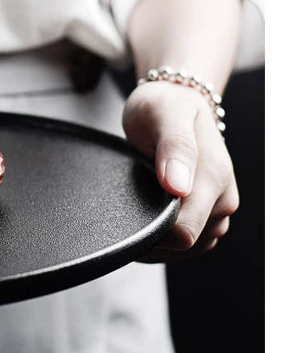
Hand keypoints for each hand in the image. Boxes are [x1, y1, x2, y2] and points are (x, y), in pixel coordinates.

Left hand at [122, 81, 238, 261]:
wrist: (176, 102)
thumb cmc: (164, 106)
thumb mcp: (163, 115)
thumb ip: (174, 148)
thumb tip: (178, 186)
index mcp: (214, 176)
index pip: (184, 233)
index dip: (153, 233)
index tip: (130, 214)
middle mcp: (223, 198)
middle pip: (185, 246)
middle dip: (154, 237)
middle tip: (129, 207)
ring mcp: (217, 209)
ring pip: (188, 249)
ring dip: (159, 242)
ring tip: (137, 212)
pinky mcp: (208, 215)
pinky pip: (188, 245)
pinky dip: (165, 241)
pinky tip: (146, 222)